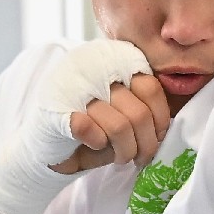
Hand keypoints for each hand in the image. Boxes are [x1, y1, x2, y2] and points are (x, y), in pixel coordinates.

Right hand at [52, 73, 169, 172]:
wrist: (45, 146)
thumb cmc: (92, 127)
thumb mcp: (123, 108)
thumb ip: (142, 103)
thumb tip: (168, 124)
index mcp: (112, 57)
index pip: (151, 87)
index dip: (160, 119)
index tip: (156, 137)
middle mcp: (92, 64)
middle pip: (139, 111)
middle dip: (146, 143)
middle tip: (141, 156)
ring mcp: (72, 85)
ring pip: (121, 126)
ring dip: (126, 150)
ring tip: (122, 156)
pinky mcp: (56, 110)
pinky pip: (93, 132)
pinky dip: (100, 146)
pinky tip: (95, 145)